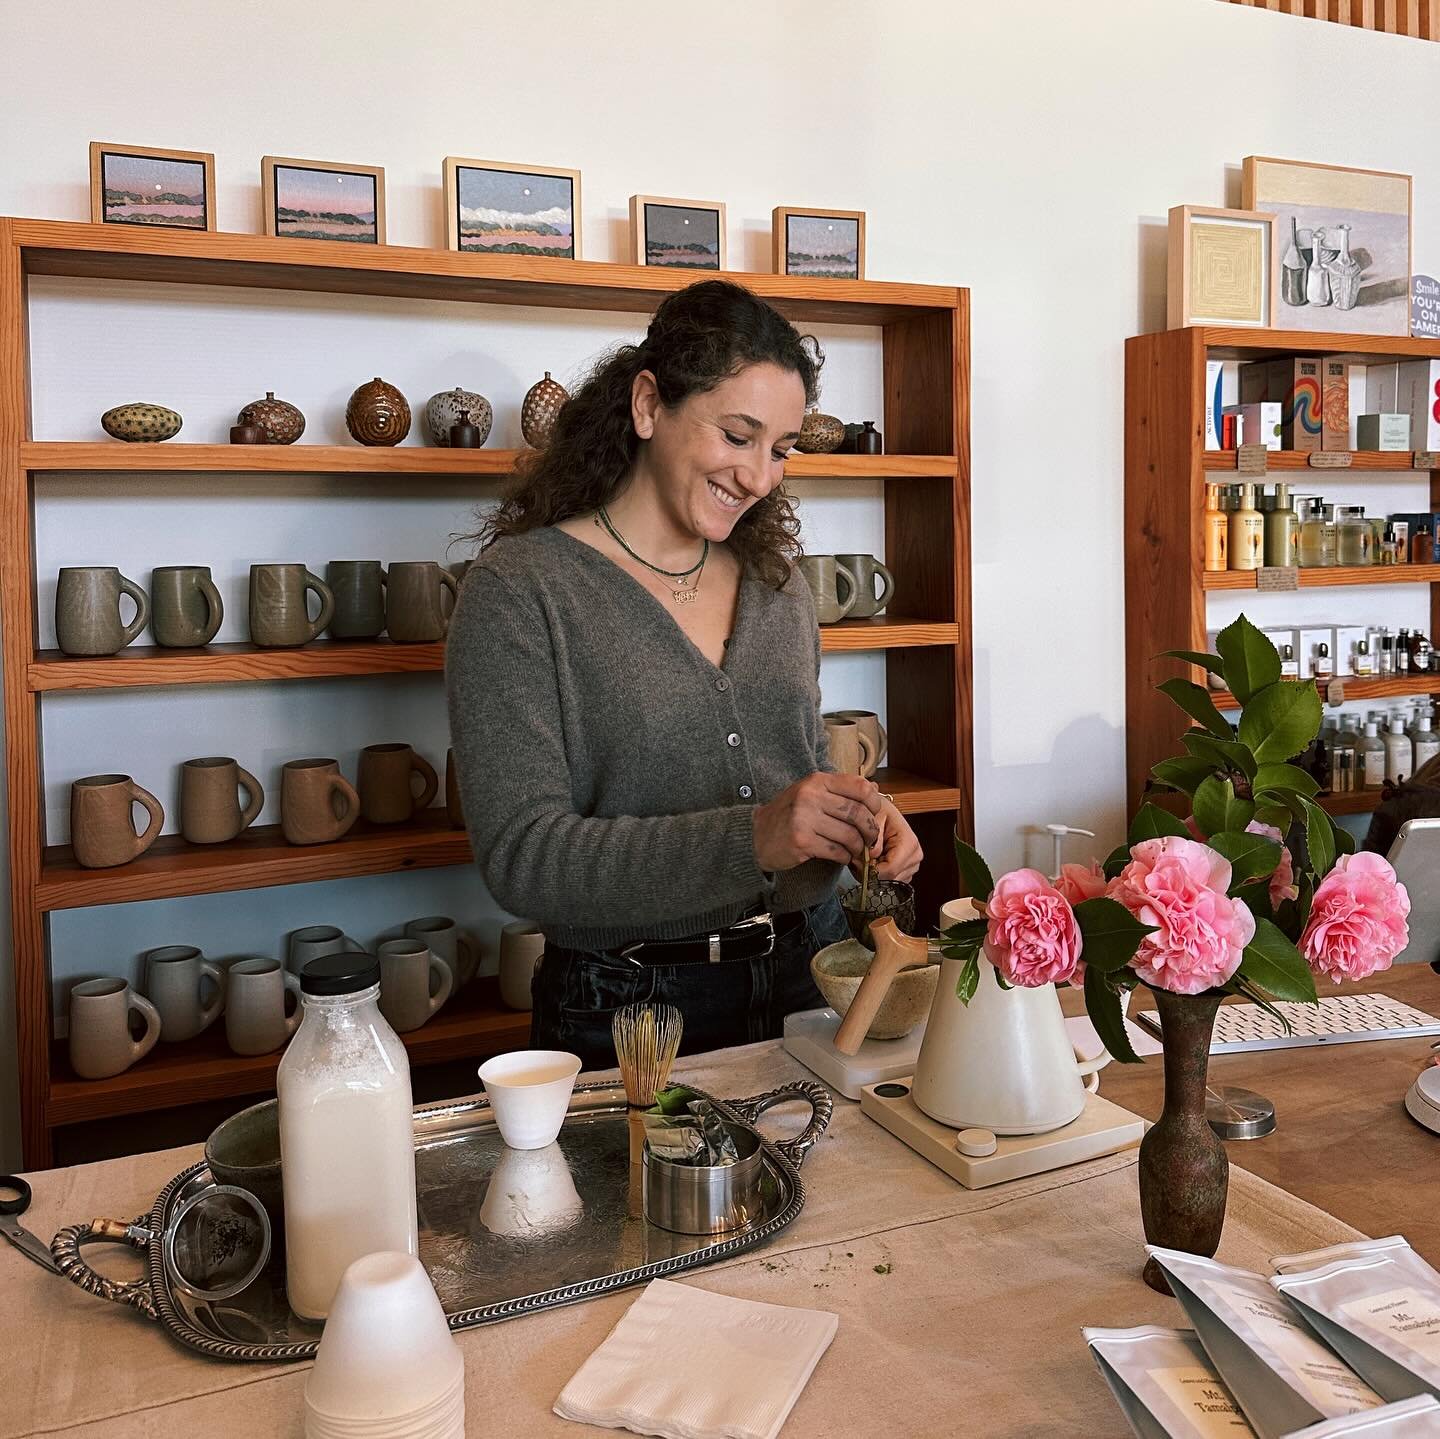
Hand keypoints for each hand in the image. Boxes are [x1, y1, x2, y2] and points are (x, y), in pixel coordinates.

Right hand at [753, 772, 882, 871]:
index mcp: (816, 781)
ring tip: (855, 850)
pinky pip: (837, 851)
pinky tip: (842, 856)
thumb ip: (840, 791)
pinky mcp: (802, 842)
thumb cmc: (788, 814)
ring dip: (858, 847)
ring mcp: (805, 819)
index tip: (873, 814)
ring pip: (850, 835)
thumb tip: (875, 788)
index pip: (860, 787)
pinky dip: (845, 857)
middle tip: (869, 838)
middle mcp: (811, 796)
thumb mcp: (811, 793)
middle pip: (858, 813)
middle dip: (869, 829)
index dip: (874, 802)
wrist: (756, 835)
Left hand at [852, 797, 922, 883]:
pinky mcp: (908, 871)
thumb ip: (873, 837)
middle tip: (859, 858)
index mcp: (909, 843)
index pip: (890, 870)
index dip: (870, 870)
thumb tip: (872, 856)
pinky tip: (875, 861)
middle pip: (889, 879)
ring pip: (889, 883)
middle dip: (871, 872)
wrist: (884, 812)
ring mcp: (913, 865)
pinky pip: (891, 882)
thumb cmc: (880, 812)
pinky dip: (879, 875)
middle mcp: (915, 856)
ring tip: (868, 857)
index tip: (857, 861)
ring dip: (875, 874)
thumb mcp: (874, 817)